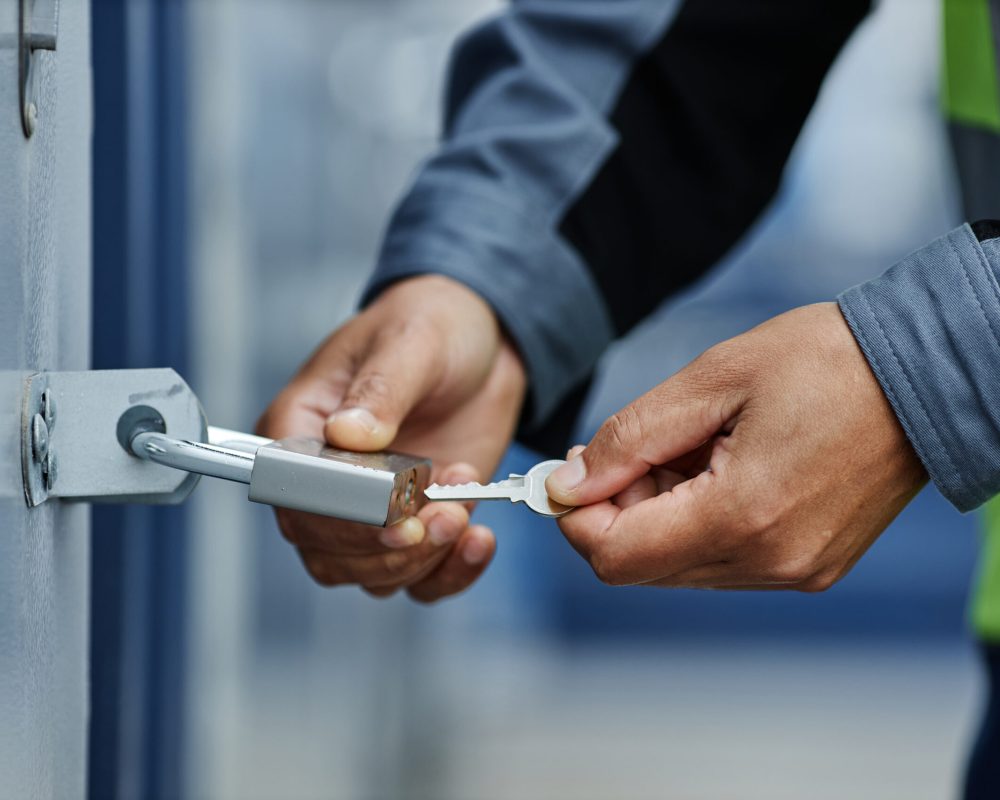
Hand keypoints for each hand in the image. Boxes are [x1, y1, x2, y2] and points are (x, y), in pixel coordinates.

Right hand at [257, 275, 525, 601]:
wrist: (488, 344)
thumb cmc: (433, 326)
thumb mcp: (411, 341)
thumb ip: (381, 389)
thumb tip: (348, 434)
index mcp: (301, 427)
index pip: (294, 492)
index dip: (339, 514)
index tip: (393, 511)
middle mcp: (326, 480)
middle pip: (326, 549)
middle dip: (388, 546)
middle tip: (443, 515)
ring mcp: (372, 510)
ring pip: (372, 573)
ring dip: (423, 559)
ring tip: (464, 509)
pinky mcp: (418, 527)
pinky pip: (420, 580)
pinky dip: (450, 574)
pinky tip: (478, 540)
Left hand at [546, 303, 926, 591]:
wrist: (924, 375)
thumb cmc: (826, 362)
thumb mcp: (713, 380)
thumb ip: (631, 438)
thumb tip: (569, 485)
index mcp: (743, 516)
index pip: (616, 555)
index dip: (576, 515)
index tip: (571, 470)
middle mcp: (769, 561)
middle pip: (642, 565)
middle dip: (617, 508)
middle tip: (630, 447)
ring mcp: (794, 570)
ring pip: (679, 565)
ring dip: (657, 512)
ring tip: (685, 447)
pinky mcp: (810, 566)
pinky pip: (721, 559)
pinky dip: (696, 520)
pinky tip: (715, 467)